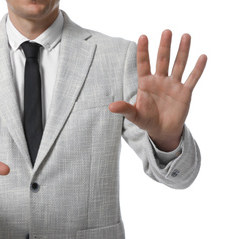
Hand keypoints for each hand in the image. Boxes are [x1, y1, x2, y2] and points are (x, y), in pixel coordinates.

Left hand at [109, 30, 206, 150]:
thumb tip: (111, 107)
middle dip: (164, 46)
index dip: (143, 51)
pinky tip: (202, 57)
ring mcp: (173, 85)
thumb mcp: (135, 116)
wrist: (162, 131)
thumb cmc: (146, 120)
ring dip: (182, 51)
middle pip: (162, 60)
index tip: (143, 36)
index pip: (143, 64)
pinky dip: (198, 69)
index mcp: (146, 83)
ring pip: (178, 64)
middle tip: (166, 31)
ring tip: (186, 36)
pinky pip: (192, 78)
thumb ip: (125, 109)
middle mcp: (160, 80)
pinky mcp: (185, 92)